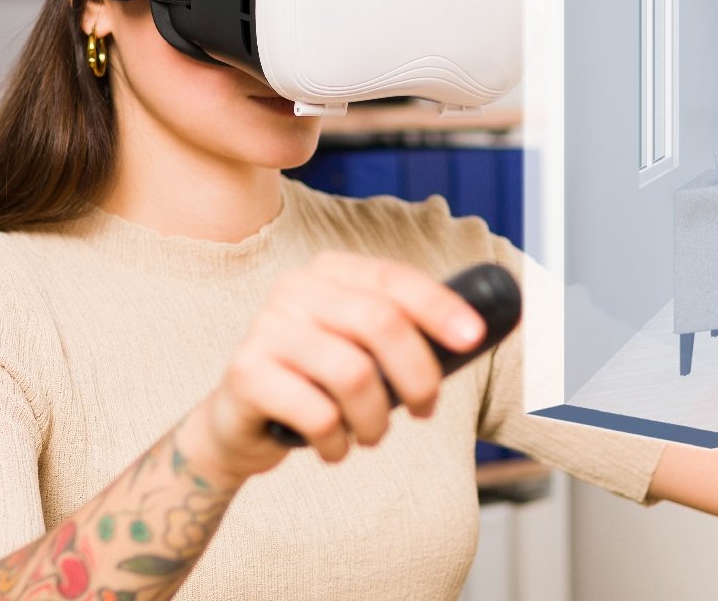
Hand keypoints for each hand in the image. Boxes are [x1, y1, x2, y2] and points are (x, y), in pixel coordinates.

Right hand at [182, 251, 488, 480]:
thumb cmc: (318, 386)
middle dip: (418, 375)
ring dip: (375, 420)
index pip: (394, 279)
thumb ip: (406, 336)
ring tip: (370, 436)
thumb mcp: (363, 351)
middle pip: (380, 322)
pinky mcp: (247, 372)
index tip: (474, 338)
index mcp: (330, 272)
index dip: (440, 307)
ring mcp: (266, 328)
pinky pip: (318, 413)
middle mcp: (295, 289)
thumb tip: (479, 334)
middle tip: (423, 411)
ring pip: (354, 374)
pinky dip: (337, 441)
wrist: (238, 424)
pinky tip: (332, 446)